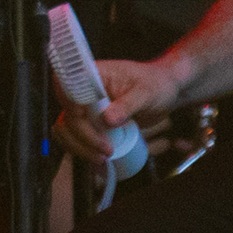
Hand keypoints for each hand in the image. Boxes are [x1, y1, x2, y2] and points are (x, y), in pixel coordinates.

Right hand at [54, 51, 187, 166]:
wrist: (165, 91)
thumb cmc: (156, 84)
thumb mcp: (146, 93)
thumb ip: (127, 105)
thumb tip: (107, 120)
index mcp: (94, 74)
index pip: (69, 88)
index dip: (70, 105)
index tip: (84, 121)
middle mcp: (85, 90)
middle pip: (67, 113)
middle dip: (82, 135)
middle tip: (105, 149)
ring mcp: (86, 106)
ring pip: (67, 128)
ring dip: (80, 146)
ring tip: (103, 158)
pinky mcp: (91, 121)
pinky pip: (76, 136)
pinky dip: (83, 149)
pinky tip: (97, 157)